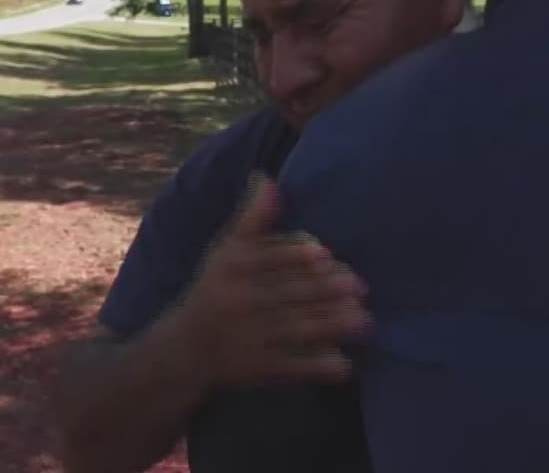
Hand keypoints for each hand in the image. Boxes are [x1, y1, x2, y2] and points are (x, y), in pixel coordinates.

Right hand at [176, 173, 371, 386]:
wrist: (185, 348)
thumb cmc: (216, 288)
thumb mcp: (226, 250)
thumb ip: (251, 217)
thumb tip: (266, 178)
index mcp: (233, 270)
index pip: (266, 261)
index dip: (294, 257)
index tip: (324, 254)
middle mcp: (240, 303)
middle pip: (285, 295)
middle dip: (323, 291)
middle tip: (358, 286)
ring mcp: (251, 339)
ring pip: (294, 330)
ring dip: (330, 326)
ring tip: (363, 320)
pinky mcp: (261, 371)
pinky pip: (292, 368)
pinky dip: (317, 366)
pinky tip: (344, 362)